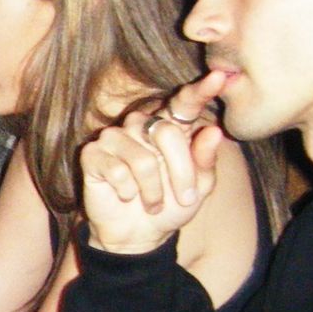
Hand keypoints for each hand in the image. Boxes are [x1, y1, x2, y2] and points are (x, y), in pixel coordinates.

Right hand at [79, 72, 229, 255]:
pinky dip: (127, 192)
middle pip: (166, 133)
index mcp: (170, 127)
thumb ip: (205, 161)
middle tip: (184, 198)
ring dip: (153, 191)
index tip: (219, 77)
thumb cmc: (170, 206)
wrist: (138, 234)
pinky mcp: (93, 154)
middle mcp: (141, 125)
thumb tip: (213, 131)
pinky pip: (118, 171)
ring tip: (153, 204)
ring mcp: (114, 137)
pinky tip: (126, 196)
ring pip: (142, 159)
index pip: (185, 103)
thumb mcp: (198, 189)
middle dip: (181, 173)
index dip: (201, 90)